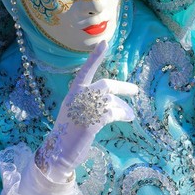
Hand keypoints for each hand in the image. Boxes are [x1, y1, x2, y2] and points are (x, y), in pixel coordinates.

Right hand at [35, 40, 136, 181]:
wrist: (58, 152)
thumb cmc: (69, 132)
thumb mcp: (78, 112)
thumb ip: (92, 103)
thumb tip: (115, 102)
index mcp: (73, 93)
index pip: (85, 70)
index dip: (95, 57)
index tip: (104, 42)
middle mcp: (78, 98)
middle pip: (105, 86)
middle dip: (123, 87)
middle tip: (135, 90)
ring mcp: (84, 110)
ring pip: (111, 101)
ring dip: (124, 107)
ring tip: (130, 115)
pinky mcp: (91, 122)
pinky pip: (113, 113)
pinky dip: (122, 114)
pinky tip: (127, 118)